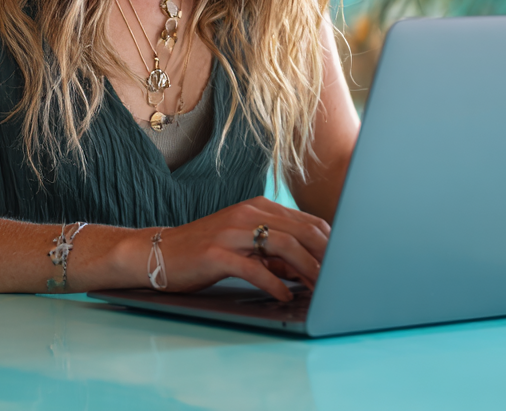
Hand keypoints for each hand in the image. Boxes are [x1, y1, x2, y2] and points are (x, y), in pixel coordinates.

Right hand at [120, 197, 330, 301]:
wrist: (161, 251)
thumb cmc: (206, 250)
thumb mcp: (245, 245)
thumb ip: (275, 252)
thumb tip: (308, 268)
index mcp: (257, 207)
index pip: (306, 221)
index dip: (329, 243)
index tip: (345, 264)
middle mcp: (247, 213)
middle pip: (300, 231)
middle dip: (325, 256)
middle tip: (341, 280)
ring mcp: (231, 231)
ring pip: (282, 245)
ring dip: (307, 269)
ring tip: (319, 289)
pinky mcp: (217, 253)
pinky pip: (254, 268)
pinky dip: (274, 283)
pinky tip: (284, 296)